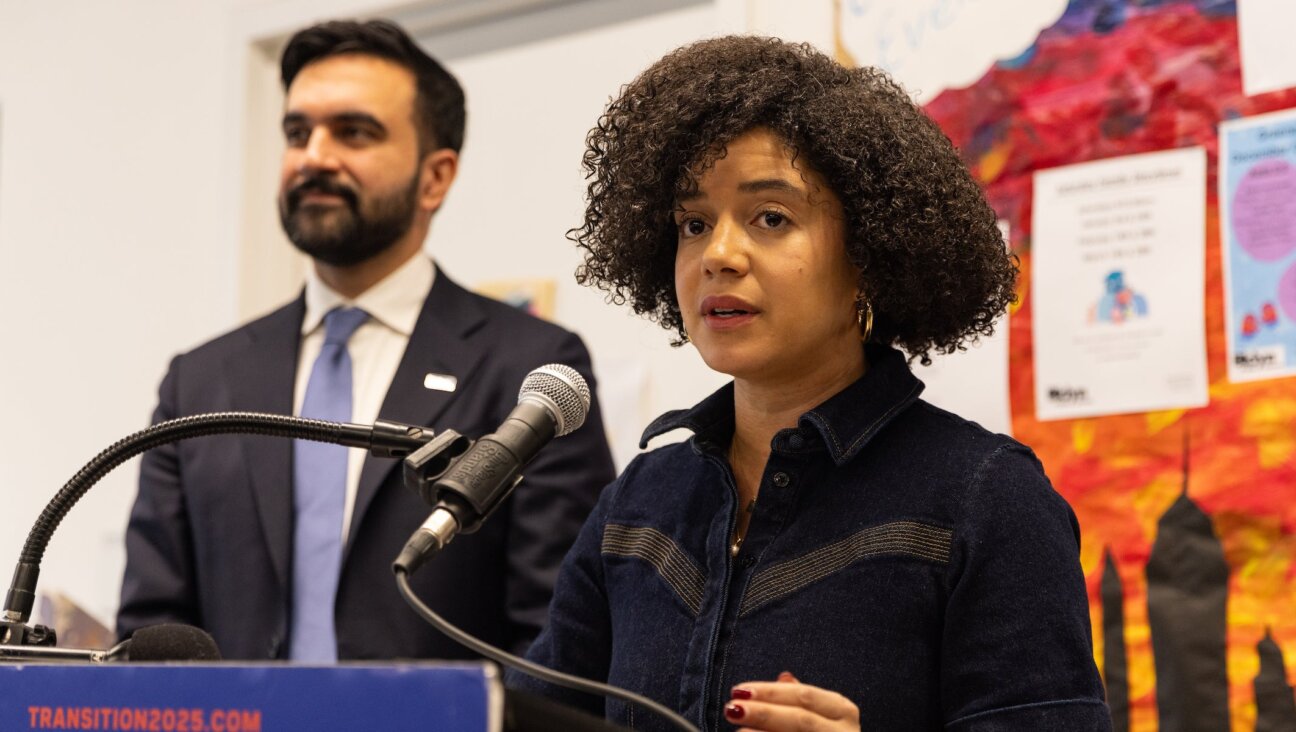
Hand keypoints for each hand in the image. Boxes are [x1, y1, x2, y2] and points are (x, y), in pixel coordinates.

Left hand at [723, 671, 859, 730]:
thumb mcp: (819, 715)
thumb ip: (800, 699)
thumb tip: (784, 676)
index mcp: (843, 711)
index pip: (803, 694)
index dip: (770, 691)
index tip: (739, 690)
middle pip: (800, 718)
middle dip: (763, 712)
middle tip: (732, 708)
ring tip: (737, 730)